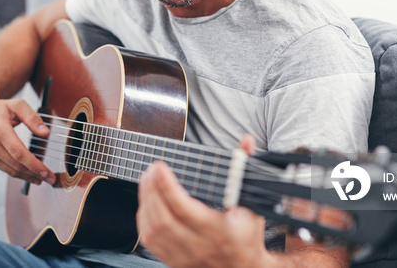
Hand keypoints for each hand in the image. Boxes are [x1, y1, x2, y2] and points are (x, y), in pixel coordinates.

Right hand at [0, 95, 55, 184]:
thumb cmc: (0, 108)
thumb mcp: (18, 105)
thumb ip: (33, 118)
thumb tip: (46, 133)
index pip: (19, 153)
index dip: (34, 165)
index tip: (48, 173)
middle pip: (16, 165)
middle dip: (35, 174)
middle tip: (51, 179)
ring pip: (11, 170)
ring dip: (28, 177)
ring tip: (43, 179)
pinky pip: (5, 169)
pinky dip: (19, 174)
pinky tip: (30, 175)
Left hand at [136, 136, 272, 267]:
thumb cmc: (248, 236)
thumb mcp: (252, 204)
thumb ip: (245, 170)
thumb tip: (247, 141)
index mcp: (219, 233)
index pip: (184, 208)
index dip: (167, 186)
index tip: (160, 165)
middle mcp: (199, 247)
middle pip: (163, 219)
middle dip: (151, 190)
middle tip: (151, 169)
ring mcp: (184, 258)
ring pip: (152, 231)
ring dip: (145, 202)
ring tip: (146, 180)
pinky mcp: (174, 263)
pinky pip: (150, 242)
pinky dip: (143, 219)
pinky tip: (146, 202)